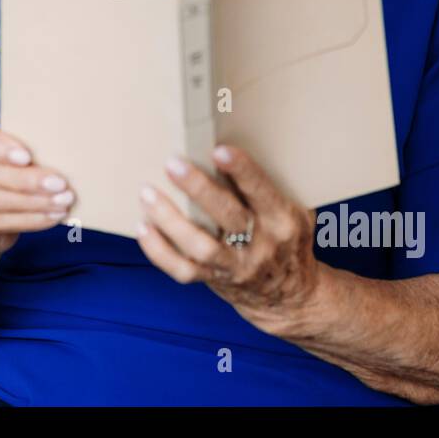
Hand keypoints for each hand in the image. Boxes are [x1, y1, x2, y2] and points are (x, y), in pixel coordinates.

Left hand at [136, 144, 321, 334]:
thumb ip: (270, 188)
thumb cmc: (286, 239)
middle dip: (199, 189)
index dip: (242, 171)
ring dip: (171, 219)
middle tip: (173, 164)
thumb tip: (237, 142)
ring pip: (201, 246)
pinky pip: (184, 270)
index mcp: (283, 220)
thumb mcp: (295, 212)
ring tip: (148, 194)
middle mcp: (261, 245)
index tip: (219, 150)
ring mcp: (237, 266)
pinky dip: (160, 251)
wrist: (288, 295)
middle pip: (228, 216)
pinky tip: (144, 228)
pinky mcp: (215, 280)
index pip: (262, 192)